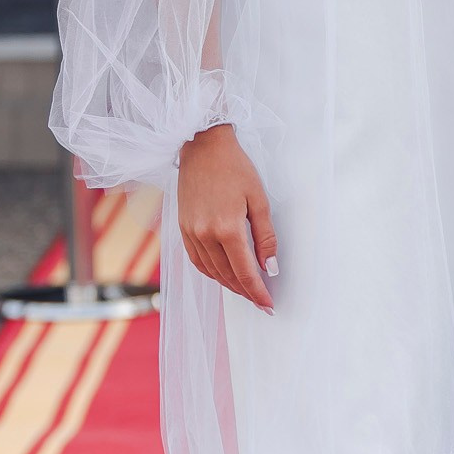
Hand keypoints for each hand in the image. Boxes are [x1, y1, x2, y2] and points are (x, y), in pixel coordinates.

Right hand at [177, 124, 276, 309]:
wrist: (203, 147)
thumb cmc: (235, 169)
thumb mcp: (259, 200)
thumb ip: (265, 237)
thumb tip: (270, 267)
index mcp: (227, 228)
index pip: (245, 272)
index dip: (258, 292)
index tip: (268, 306)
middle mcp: (205, 235)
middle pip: (227, 276)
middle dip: (246, 292)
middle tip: (261, 302)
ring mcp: (191, 233)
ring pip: (211, 271)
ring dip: (229, 285)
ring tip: (246, 291)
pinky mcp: (182, 229)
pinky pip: (197, 261)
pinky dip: (211, 273)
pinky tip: (223, 275)